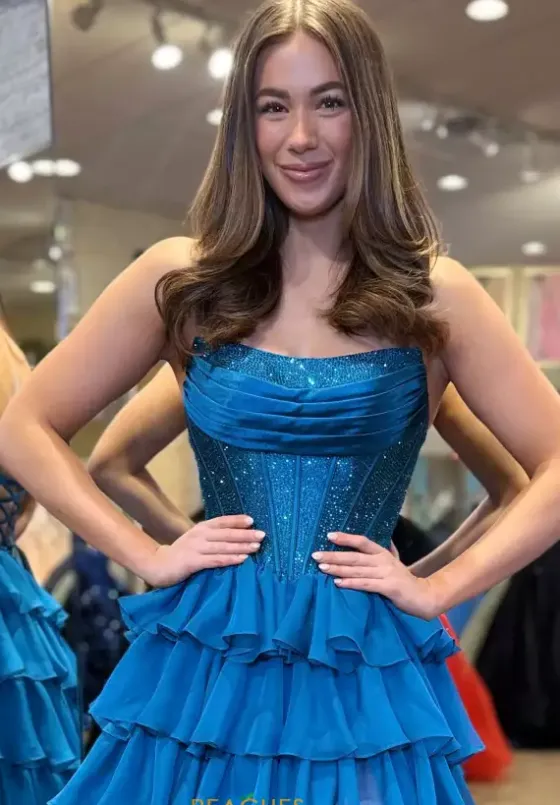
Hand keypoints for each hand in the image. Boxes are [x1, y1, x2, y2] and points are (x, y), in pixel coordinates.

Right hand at [145, 515, 263, 586]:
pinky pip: (215, 560)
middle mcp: (199, 535)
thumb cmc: (182, 553)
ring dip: (242, 546)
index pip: (222, 521)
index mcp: (201, 527)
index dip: (237, 520)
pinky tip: (242, 559)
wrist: (158, 565)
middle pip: (226, 533)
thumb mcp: (197, 540)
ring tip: (257, 546)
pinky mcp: (193, 562)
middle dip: (245, 534)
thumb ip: (212, 537)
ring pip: (223, 546)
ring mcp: (196, 548)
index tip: (252, 520)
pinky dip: (230, 559)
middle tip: (262, 534)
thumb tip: (236, 536)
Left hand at [312, 532, 440, 620]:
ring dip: (338, 569)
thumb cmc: (404, 580)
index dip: (346, 538)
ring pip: (357, 570)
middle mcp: (383, 561)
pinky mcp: (388, 588)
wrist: (424, 596)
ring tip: (322, 567)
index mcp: (383, 553)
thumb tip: (381, 539)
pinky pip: (365, 585)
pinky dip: (351, 583)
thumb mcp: (394, 563)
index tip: (329, 535)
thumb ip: (384, 552)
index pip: (362, 542)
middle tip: (315, 555)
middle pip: (354, 556)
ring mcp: (386, 574)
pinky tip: (338, 583)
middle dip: (333, 555)